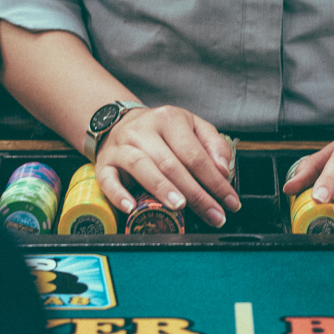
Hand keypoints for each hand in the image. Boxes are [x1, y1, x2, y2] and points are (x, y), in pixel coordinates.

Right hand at [94, 105, 240, 227]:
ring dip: (162, 189)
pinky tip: (131, 207)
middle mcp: (144, 130)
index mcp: (170, 119)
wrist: (118, 122)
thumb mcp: (193, 127)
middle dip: (196, 193)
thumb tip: (223, 170)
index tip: (229, 201)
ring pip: (141, 166)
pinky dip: (118, 194)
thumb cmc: (162, 130)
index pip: (195, 153)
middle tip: (213, 214)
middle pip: (171, 163)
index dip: (215, 180)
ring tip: (180, 206)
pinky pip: (108, 179)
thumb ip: (213, 145)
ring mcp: (121, 146)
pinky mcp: (104, 163)